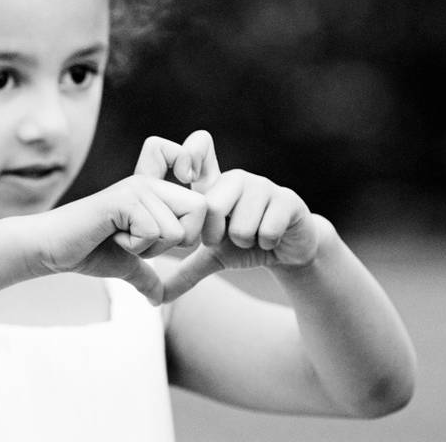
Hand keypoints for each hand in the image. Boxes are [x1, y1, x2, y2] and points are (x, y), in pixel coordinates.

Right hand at [34, 174, 207, 304]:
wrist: (52, 248)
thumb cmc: (88, 251)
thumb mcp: (127, 264)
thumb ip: (147, 275)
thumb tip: (159, 299)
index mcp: (157, 192)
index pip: (204, 205)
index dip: (195, 225)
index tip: (169, 234)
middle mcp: (151, 183)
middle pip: (201, 212)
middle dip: (176, 241)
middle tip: (139, 240)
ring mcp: (138, 188)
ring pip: (176, 230)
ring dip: (149, 247)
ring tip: (120, 237)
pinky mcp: (124, 199)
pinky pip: (152, 232)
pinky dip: (133, 246)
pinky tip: (112, 236)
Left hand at [133, 132, 320, 302]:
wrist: (291, 250)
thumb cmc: (247, 246)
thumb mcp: (213, 257)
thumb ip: (184, 272)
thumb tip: (155, 298)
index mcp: (214, 185)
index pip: (199, 147)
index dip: (189, 154)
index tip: (184, 175)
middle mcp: (236, 178)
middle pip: (211, 206)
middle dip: (218, 235)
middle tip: (230, 236)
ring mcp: (263, 185)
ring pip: (240, 226)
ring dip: (245, 242)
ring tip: (253, 235)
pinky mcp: (287, 199)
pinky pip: (266, 230)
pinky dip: (266, 244)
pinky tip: (272, 238)